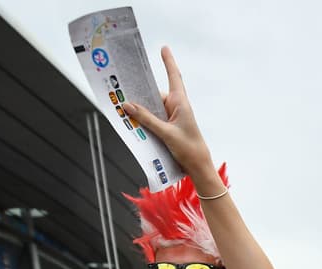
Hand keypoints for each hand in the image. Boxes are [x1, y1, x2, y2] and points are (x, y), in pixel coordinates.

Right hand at [122, 47, 216, 182]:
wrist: (198, 166)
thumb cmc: (189, 148)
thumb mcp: (166, 133)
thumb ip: (147, 119)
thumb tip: (128, 106)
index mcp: (181, 102)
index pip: (173, 77)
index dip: (168, 62)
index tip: (164, 48)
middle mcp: (176, 106)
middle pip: (155, 94)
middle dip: (141, 91)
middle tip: (123, 85)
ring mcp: (172, 117)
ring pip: (152, 107)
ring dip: (140, 109)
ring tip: (123, 107)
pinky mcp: (168, 126)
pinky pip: (153, 118)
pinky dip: (144, 119)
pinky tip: (132, 122)